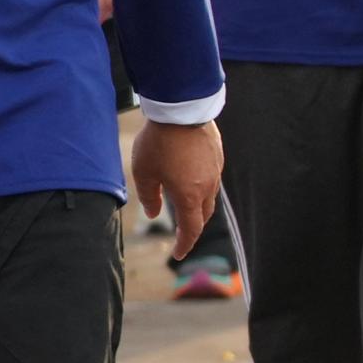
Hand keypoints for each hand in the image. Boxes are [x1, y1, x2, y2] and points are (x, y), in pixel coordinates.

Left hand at [130, 118, 224, 250]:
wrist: (180, 108)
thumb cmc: (159, 142)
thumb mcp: (144, 173)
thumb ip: (149, 197)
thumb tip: (154, 213)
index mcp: (190, 197)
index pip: (191, 230)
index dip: (185, 245)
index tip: (178, 254)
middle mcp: (207, 187)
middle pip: (203, 215)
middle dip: (193, 227)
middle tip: (181, 234)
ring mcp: (215, 170)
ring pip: (209, 196)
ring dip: (198, 206)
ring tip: (184, 206)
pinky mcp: (217, 154)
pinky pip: (211, 177)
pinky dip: (201, 186)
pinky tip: (190, 178)